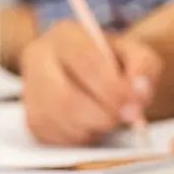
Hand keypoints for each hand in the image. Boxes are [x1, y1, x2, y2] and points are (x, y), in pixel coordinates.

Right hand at [21, 23, 163, 145]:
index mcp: (64, 34)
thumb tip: (139, 92)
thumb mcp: (136, 51)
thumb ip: (143, 66)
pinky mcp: (32, 119)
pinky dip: (82, 138)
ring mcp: (29, 90)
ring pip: (59, 122)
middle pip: (64, 98)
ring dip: (93, 128)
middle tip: (128, 119)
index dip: (111, 88)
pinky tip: (95, 126)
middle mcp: (39, 59)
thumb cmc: (114, 60)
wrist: (94, 73)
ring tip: (111, 118)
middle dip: (101, 115)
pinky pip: (56, 138)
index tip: (135, 105)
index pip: (84, 61)